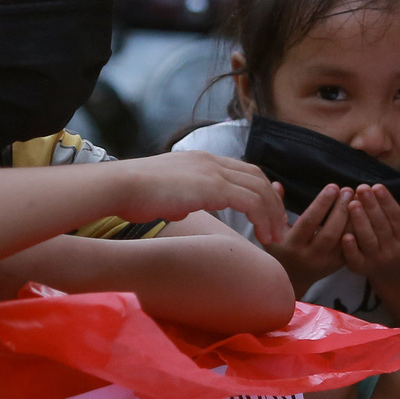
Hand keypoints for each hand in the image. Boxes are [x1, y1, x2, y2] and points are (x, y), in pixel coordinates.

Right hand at [121, 151, 287, 242]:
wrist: (120, 186)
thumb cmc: (133, 194)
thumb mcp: (163, 195)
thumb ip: (178, 199)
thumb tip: (181, 210)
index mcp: (201, 160)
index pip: (242, 171)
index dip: (259, 192)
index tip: (266, 215)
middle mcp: (211, 161)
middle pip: (258, 177)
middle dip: (273, 203)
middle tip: (278, 228)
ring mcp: (213, 171)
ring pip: (260, 190)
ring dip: (272, 215)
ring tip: (275, 238)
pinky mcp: (213, 187)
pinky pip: (251, 202)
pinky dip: (263, 219)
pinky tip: (264, 237)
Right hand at [261, 184, 350, 295]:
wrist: (292, 279)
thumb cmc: (280, 249)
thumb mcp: (271, 231)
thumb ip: (275, 207)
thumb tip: (277, 183)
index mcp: (292, 247)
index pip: (309, 222)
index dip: (322, 204)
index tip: (333, 186)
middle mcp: (310, 257)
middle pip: (330, 233)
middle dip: (341, 209)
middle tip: (348, 190)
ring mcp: (326, 264)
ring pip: (344, 241)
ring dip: (353, 218)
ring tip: (357, 198)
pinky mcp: (338, 266)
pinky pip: (352, 246)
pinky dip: (357, 229)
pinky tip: (362, 213)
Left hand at [341, 183, 399, 281]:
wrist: (399, 273)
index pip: (397, 217)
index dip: (387, 202)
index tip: (377, 186)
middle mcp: (393, 250)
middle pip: (381, 226)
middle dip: (371, 207)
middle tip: (361, 189)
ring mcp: (377, 260)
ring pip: (368, 240)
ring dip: (359, 222)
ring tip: (352, 203)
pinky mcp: (362, 268)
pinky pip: (355, 259)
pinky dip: (349, 248)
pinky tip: (344, 235)